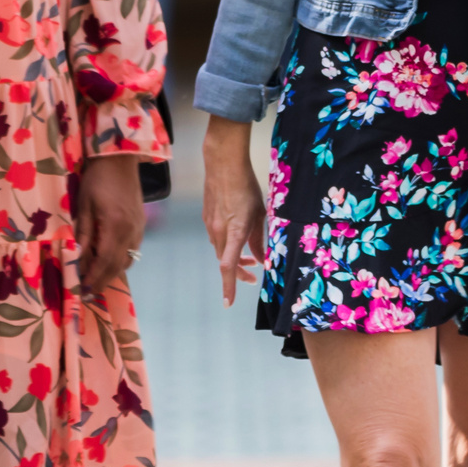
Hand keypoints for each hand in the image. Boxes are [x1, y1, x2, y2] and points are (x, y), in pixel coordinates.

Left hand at [76, 154, 145, 299]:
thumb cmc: (96, 179)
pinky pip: (132, 250)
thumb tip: (77, 260)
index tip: (82, 292)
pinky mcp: (140, 224)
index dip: (93, 279)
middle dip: (102, 282)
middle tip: (87, 294)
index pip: (104, 262)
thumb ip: (83, 234)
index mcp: (115, 227)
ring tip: (96, 280)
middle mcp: (131, 232)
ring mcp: (139, 228)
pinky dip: (120, 261)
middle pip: (117, 266)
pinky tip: (108, 261)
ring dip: (112, 273)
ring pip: (127, 260)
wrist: (119, 158)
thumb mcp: (83, 206)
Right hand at [202, 118, 265, 307]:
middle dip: (239, 273)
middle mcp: (218, 232)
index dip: (229, 286)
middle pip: (225, 262)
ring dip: (233, 258)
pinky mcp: (206, 217)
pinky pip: (216, 238)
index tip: (228, 303)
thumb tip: (261, 260)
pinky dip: (227, 245)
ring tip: (249, 259)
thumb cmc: (246, 187)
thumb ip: (259, 239)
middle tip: (253, 277)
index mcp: (234, 232)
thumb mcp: (260, 214)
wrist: (222, 164)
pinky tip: (237, 238)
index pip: (228, 267)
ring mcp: (210, 225)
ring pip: (220, 250)